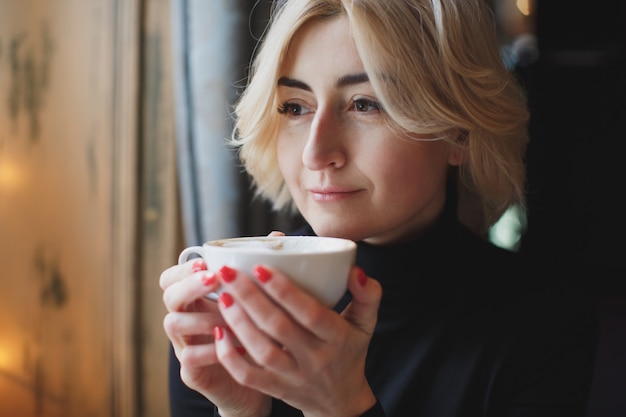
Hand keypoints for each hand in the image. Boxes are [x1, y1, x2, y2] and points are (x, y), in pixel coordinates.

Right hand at [160, 259, 270, 416]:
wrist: (259, 380)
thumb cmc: (256, 333)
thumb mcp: (258, 301)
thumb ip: (260, 269)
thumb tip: (277, 236)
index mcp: (197, 299)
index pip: (172, 277)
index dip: (183, 269)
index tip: (207, 263)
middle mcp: (186, 319)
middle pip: (169, 296)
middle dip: (190, 285)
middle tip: (214, 280)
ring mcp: (185, 345)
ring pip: (173, 324)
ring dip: (200, 316)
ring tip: (226, 316)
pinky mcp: (193, 371)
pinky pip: (189, 358)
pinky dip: (209, 350)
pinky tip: (232, 343)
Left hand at [212, 263, 381, 416]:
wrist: (340, 401)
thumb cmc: (350, 351)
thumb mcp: (367, 324)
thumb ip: (369, 295)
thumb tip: (356, 270)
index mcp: (337, 338)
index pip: (310, 313)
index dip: (285, 291)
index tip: (260, 267)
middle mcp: (314, 358)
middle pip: (279, 328)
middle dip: (250, 298)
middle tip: (228, 272)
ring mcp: (293, 377)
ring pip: (261, 352)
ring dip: (238, 323)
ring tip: (222, 296)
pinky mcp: (275, 389)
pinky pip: (249, 376)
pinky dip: (230, 357)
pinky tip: (217, 331)